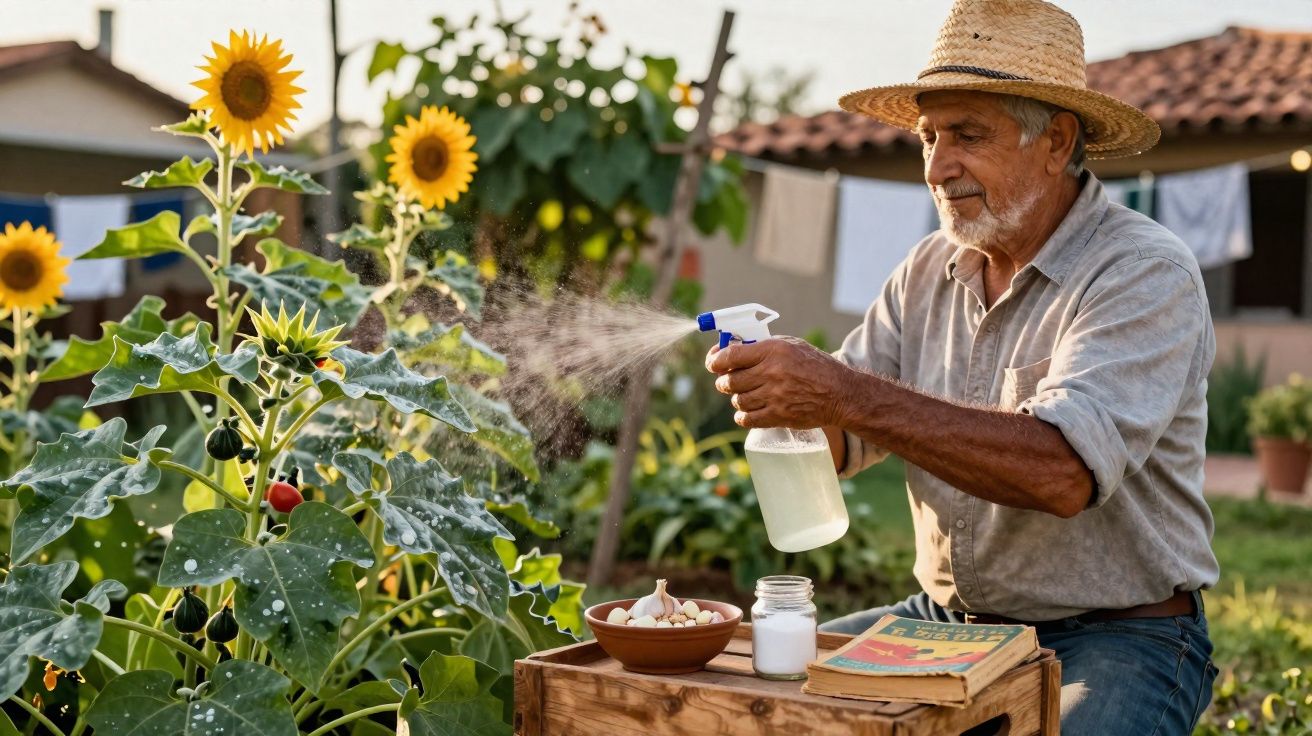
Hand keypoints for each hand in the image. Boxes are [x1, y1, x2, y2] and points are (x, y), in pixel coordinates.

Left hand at [705, 336, 853, 428]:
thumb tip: (733, 348)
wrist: (839, 393)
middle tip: (726, 381)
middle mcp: (770, 373)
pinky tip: (746, 411)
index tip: (713, 363)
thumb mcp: (792, 345)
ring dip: (736, 398)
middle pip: (730, 380)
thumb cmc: (815, 366)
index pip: (730, 356)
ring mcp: (773, 396)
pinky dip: (742, 416)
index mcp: (772, 351)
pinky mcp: (778, 416)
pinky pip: (747, 419)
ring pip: (737, 400)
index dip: (715, 360)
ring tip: (743, 395)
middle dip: (724, 381)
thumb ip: (763, 346)